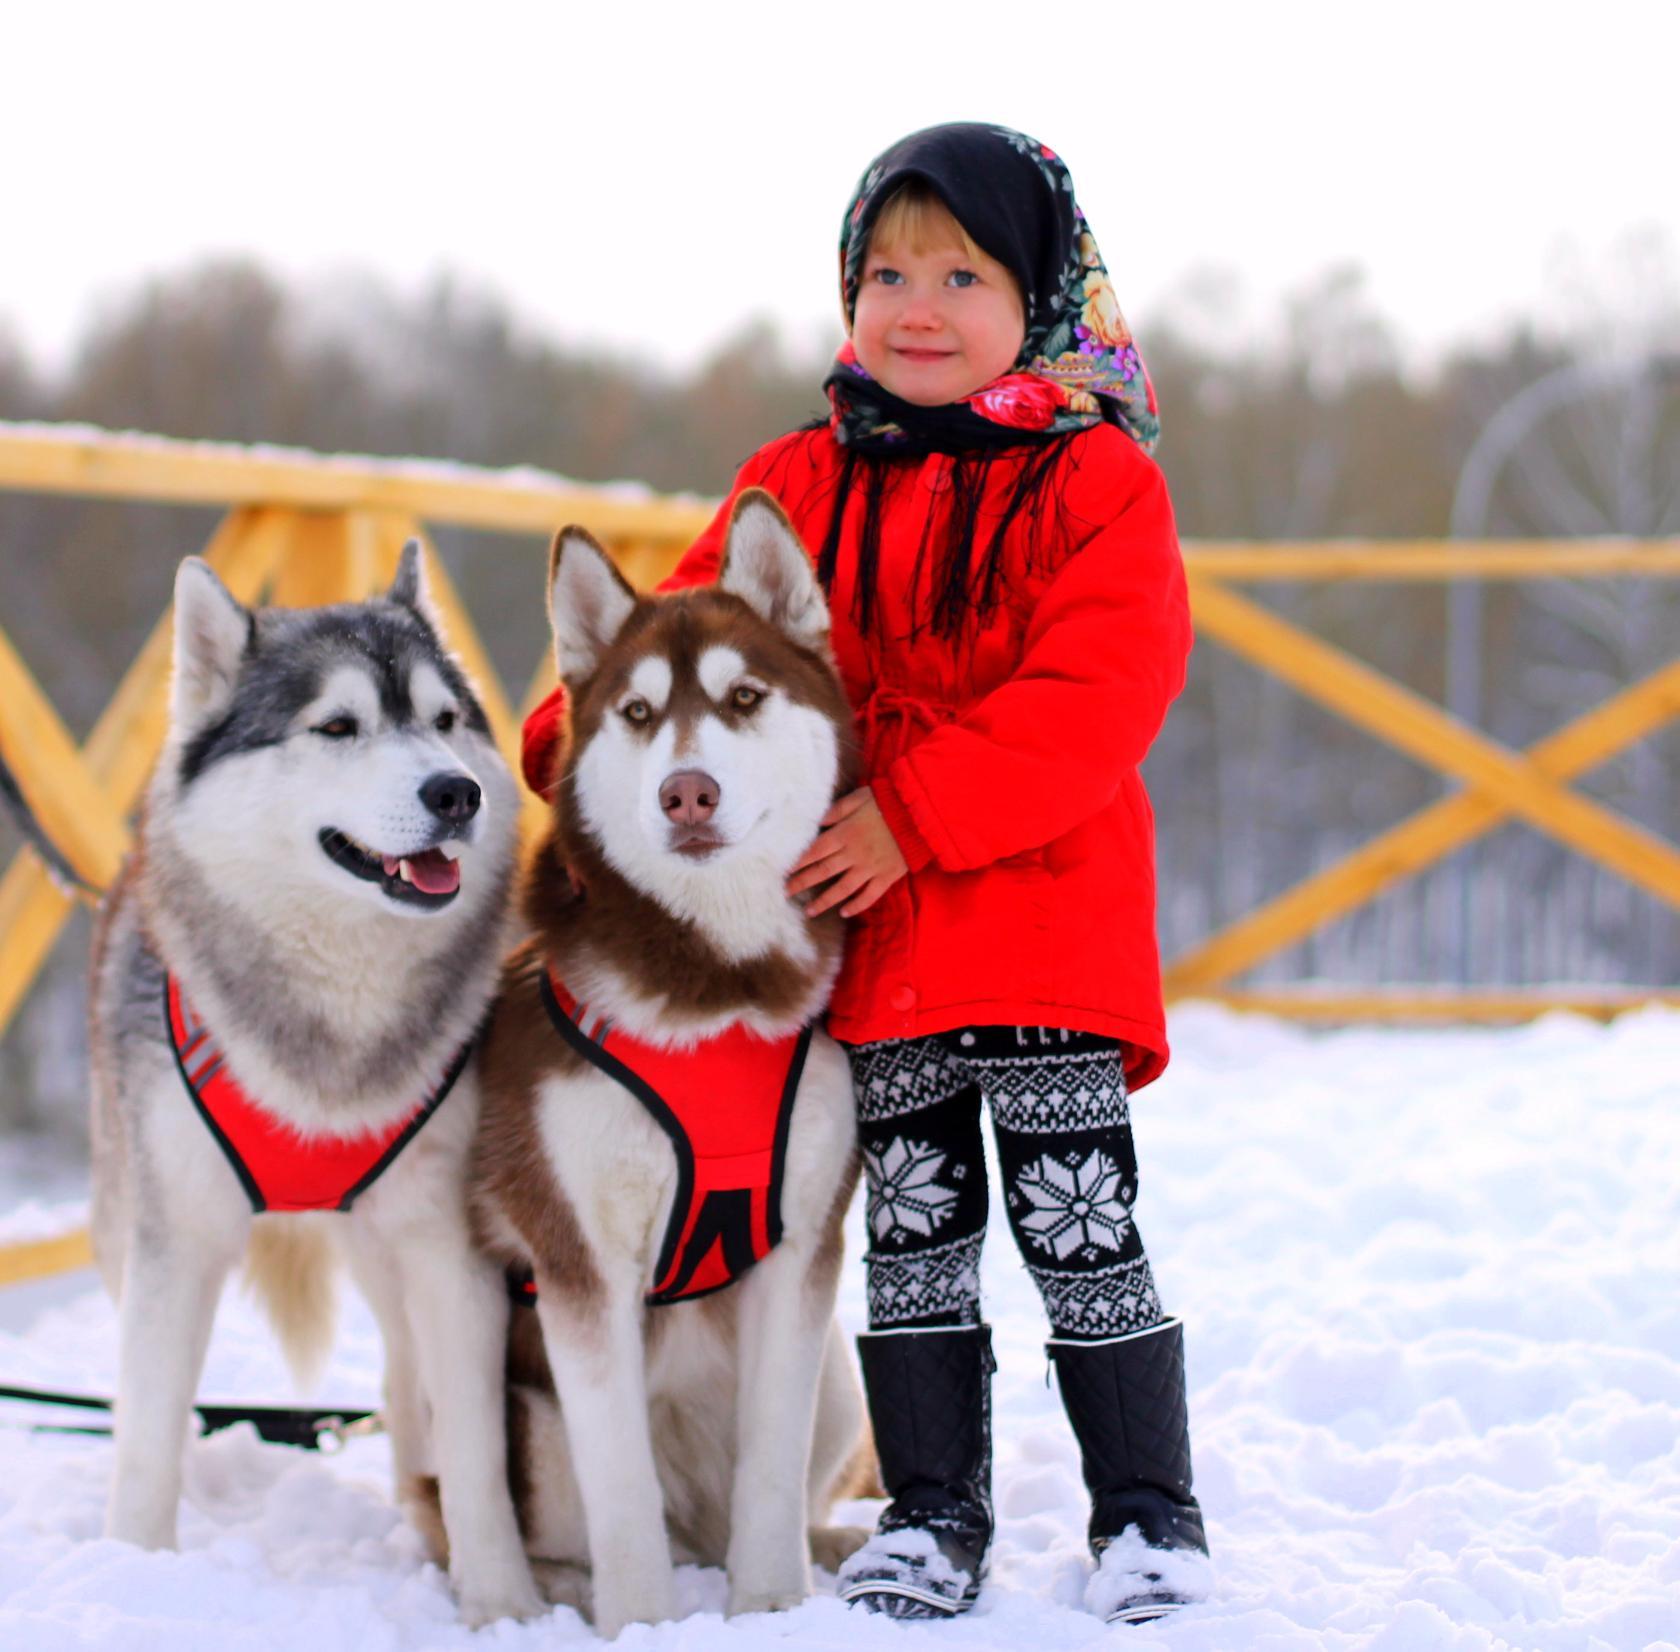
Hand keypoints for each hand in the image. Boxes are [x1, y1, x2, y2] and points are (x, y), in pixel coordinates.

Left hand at [786, 787, 908, 917]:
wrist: (920, 815)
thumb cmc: (888, 802)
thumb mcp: (859, 797)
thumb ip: (836, 810)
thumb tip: (817, 822)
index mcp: (845, 833)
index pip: (815, 851)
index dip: (798, 862)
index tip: (784, 871)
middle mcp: (854, 854)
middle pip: (823, 871)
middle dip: (802, 883)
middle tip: (786, 893)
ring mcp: (870, 868)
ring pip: (843, 889)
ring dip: (825, 901)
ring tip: (810, 912)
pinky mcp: (887, 877)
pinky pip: (869, 896)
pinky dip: (857, 905)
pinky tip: (844, 913)